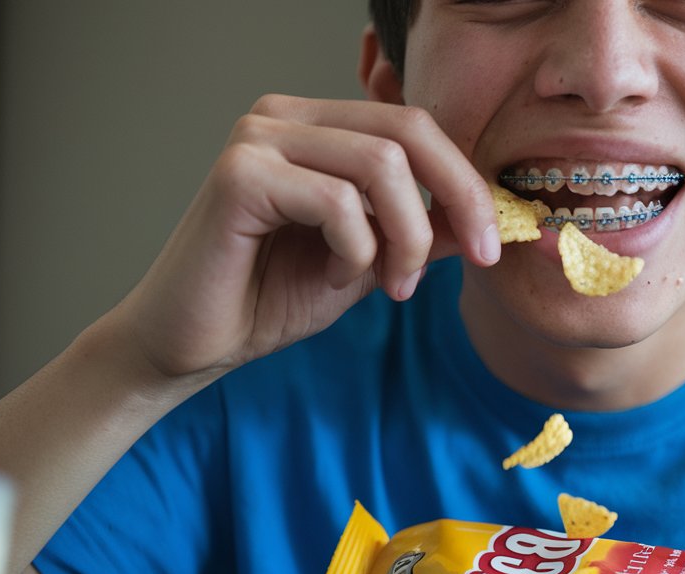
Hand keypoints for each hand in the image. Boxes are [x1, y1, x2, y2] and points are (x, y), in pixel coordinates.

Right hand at [113, 94, 499, 382]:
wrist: (192, 345)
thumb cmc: (269, 299)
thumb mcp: (370, 263)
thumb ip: (422, 231)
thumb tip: (488, 218)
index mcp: (318, 127)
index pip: (416, 127)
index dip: (466, 181)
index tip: (493, 243)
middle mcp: (286, 116)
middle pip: (408, 132)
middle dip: (457, 200)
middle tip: (478, 258)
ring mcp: (257, 137)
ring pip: (381, 166)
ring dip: (405, 237)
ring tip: (388, 284)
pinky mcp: (239, 174)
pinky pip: (337, 202)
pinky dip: (354, 250)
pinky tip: (332, 276)